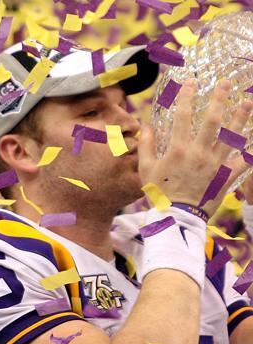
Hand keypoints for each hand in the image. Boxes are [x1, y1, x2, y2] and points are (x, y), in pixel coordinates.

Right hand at [138, 79, 252, 217]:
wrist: (177, 218)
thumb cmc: (160, 193)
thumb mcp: (146, 169)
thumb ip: (146, 146)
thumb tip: (145, 126)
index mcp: (178, 149)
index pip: (182, 115)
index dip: (186, 96)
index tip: (191, 82)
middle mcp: (199, 152)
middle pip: (212, 120)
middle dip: (220, 99)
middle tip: (226, 83)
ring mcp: (214, 165)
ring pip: (231, 137)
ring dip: (240, 118)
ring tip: (247, 102)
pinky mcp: (225, 177)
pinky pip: (242, 163)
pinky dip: (250, 153)